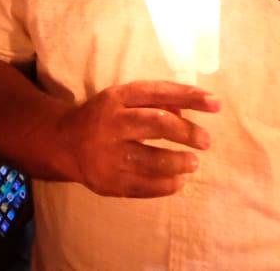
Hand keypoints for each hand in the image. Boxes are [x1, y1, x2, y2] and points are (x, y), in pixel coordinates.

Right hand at [54, 80, 217, 197]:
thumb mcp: (123, 99)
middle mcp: (112, 122)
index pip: (158, 92)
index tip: (215, 103)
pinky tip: (179, 181)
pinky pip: (145, 186)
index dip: (189, 96)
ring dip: (180, 162)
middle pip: (158, 124)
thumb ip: (155, 101)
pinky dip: (168, 185)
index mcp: (117, 97)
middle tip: (205, 141)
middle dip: (188, 133)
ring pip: (153, 160)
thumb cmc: (104, 117)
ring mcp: (109, 154)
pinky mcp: (109, 181)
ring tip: (193, 163)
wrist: (63, 143)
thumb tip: (188, 111)